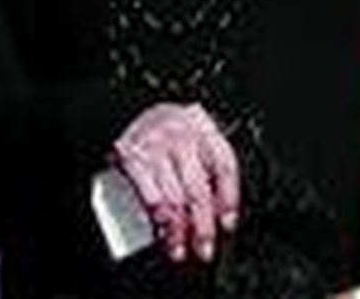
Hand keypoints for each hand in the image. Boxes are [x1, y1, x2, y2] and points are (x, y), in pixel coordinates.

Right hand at [112, 102, 239, 262]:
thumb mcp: (197, 135)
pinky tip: (161, 234)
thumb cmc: (171, 129)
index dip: (229, 199)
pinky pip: (149, 195)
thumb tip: (220, 211)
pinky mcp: (132, 159)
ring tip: (181, 250)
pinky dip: (157, 219)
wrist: (131, 109)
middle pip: (198, 190)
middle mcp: (183, 138)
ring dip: (178, 231)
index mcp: (205, 131)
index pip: (224, 167)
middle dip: (203, 226)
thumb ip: (209, 166)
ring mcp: (156, 149)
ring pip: (173, 198)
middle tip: (205, 249)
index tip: (228, 225)